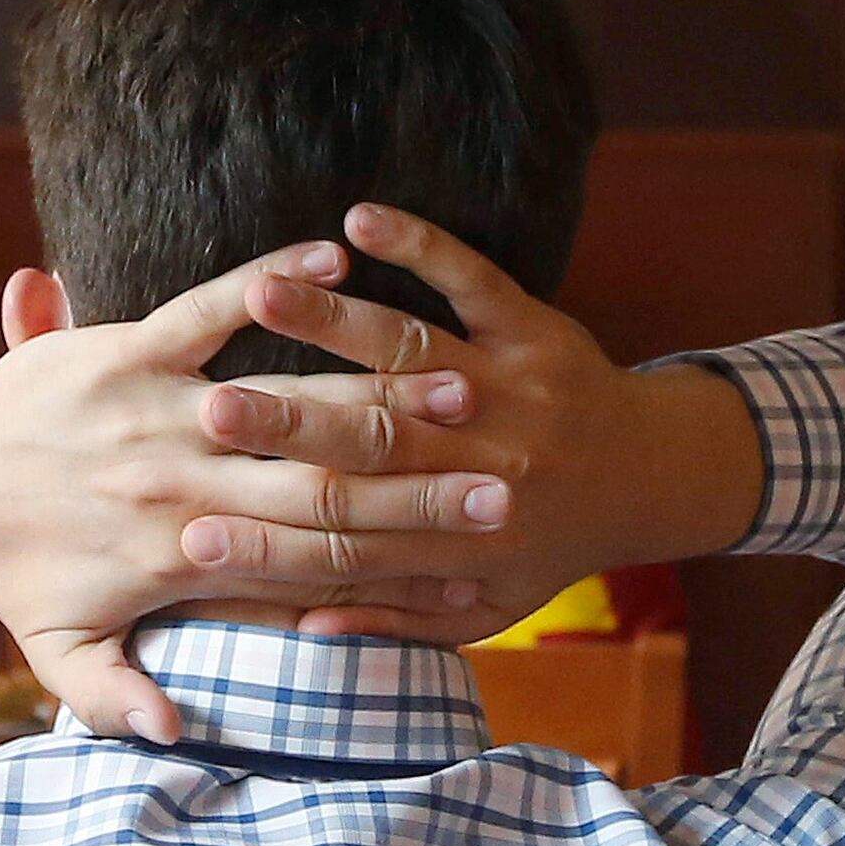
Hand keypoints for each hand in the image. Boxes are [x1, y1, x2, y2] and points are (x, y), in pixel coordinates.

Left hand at [0, 243, 512, 741]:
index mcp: (179, 557)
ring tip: (462, 386)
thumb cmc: (9, 567)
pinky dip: (271, 282)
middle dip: (423, 486)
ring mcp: (154, 409)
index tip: (479, 553)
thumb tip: (183, 735)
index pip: (312, 562)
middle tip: (514, 477)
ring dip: (378, 392)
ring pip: (288, 400)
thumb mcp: (59, 653)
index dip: (399, 561)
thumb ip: (123, 696)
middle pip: (325, 486)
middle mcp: (179, 483)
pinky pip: (208, 306)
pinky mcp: (126, 346)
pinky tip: (338, 258)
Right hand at [187, 206, 768, 648]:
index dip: (269, 543)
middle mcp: (486, 461)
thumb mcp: (486, 607)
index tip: (190, 532)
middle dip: (287, 424)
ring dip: (333, 322)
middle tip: (208, 410)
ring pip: (409, 349)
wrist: (655, 475)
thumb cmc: (552, 545)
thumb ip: (398, 619)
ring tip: (264, 298)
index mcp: (465, 540)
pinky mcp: (532, 327)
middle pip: (370, 442)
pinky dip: (419, 244)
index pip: (349, 544)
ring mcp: (510, 386)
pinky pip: (471, 277)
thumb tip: (310, 624)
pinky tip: (361, 221)